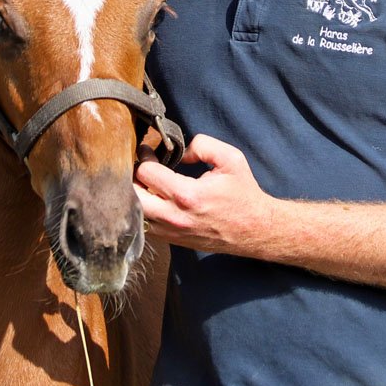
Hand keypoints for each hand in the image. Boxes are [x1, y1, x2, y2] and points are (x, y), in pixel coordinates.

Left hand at [134, 134, 274, 254]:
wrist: (254, 229)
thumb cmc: (243, 193)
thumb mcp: (231, 159)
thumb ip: (202, 145)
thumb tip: (179, 152)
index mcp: (187, 195)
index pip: (145, 172)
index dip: (144, 157)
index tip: (149, 150)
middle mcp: (174, 217)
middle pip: (131, 195)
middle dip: (133, 176)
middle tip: (144, 165)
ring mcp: (170, 232)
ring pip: (134, 212)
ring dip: (136, 194)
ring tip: (147, 181)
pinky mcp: (171, 240)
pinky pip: (144, 224)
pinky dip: (143, 210)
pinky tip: (154, 198)